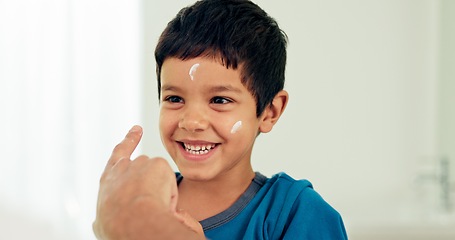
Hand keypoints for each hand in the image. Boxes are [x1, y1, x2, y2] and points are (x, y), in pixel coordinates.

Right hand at [93, 125, 204, 239]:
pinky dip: (170, 192)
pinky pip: (170, 182)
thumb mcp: (102, 224)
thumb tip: (100, 222)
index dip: (128, 141)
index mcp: (109, 181)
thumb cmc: (117, 227)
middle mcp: (123, 168)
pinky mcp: (157, 164)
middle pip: (143, 167)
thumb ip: (104, 216)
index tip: (136, 129)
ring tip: (154, 208)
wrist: (132, 222)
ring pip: (159, 177)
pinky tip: (162, 202)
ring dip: (161, 190)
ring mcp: (140, 164)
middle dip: (151, 174)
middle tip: (155, 184)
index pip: (118, 155)